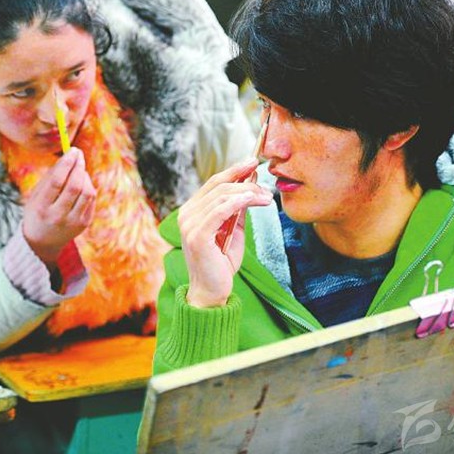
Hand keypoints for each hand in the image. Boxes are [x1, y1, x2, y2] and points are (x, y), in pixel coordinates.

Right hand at [22, 148, 95, 263]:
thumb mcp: (36, 195)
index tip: (72, 150)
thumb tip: (68, 157)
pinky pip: (91, 199)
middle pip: (75, 186)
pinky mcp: (84, 223)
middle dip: (78, 166)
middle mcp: (58, 216)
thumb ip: (50, 177)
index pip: (57, 182)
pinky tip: (81, 182)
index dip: (66, 163)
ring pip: (87, 192)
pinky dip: (88, 186)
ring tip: (78, 170)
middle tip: (78, 154)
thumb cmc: (37, 211)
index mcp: (42, 208)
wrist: (42, 242)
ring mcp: (74, 222)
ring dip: (85, 176)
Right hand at [177, 158, 272, 307]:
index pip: (214, 182)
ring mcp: (190, 224)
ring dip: (248, 193)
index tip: (253, 162)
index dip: (234, 170)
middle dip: (245, 180)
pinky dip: (238, 202)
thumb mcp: (233, 230)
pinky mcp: (197, 235)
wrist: (212, 291)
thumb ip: (237, 209)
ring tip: (266, 198)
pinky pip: (220, 210)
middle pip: (218, 185)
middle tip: (267, 188)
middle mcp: (187, 214)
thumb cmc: (221, 263)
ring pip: (222, 196)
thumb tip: (250, 185)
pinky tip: (253, 200)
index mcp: (192, 210)